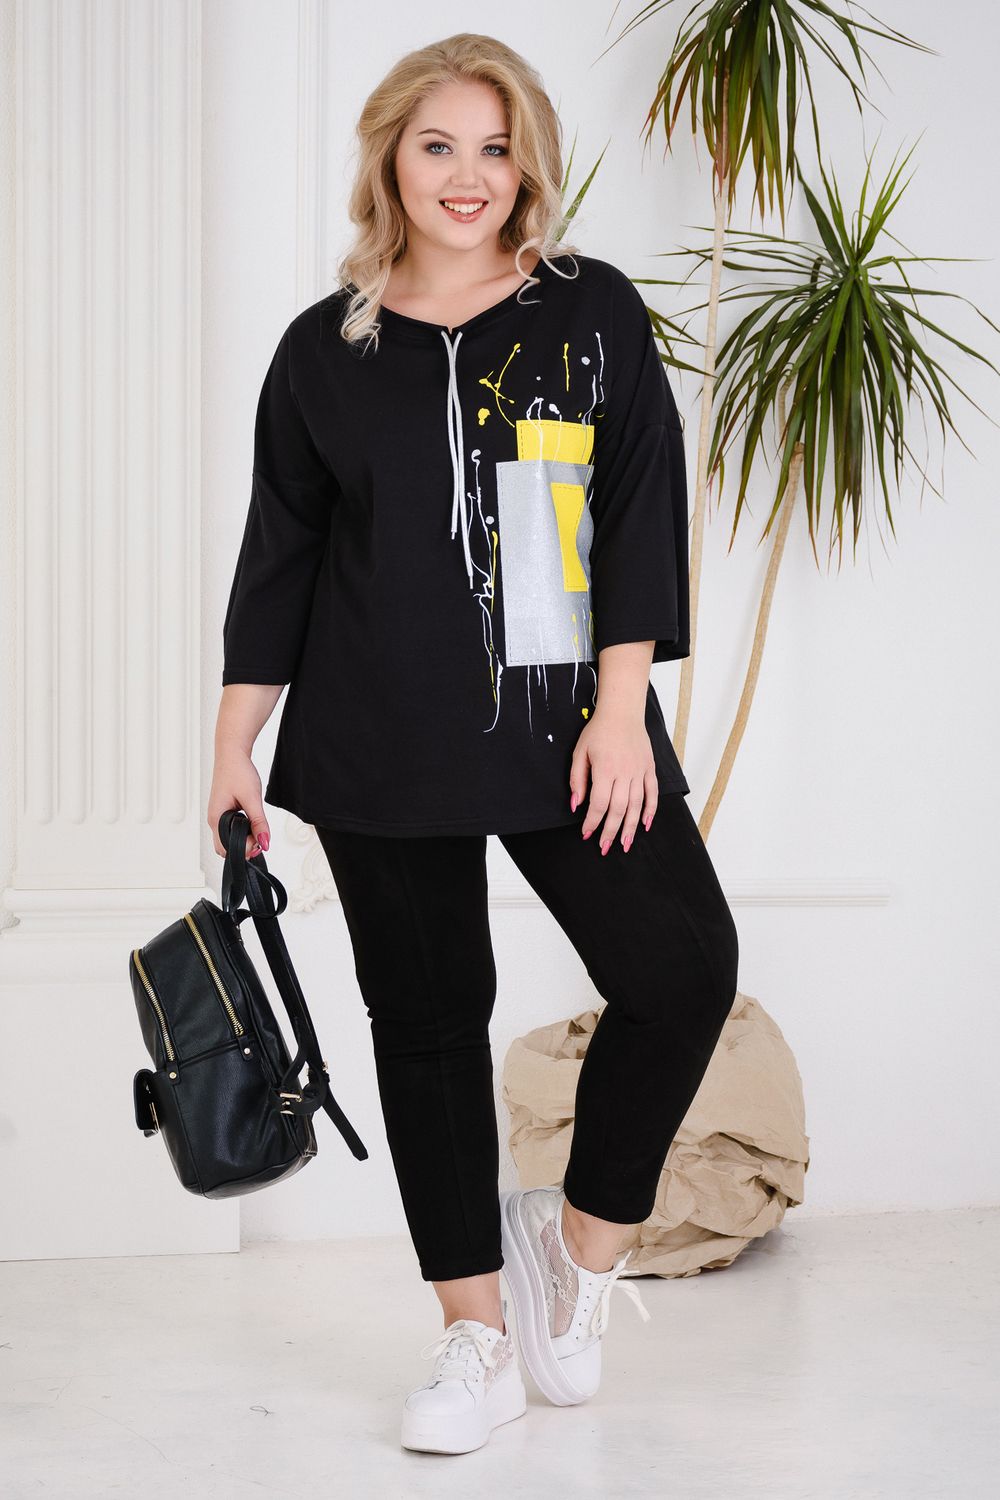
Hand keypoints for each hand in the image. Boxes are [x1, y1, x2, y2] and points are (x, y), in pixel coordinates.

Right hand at [207, 742, 270, 860]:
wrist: (232, 754)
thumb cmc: (237, 771)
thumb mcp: (252, 799)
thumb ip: (259, 822)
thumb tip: (265, 841)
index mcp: (216, 818)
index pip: (226, 848)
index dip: (244, 849)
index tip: (260, 841)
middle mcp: (214, 819)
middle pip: (226, 846)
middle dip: (243, 846)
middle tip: (259, 834)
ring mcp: (218, 815)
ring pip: (229, 838)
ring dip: (243, 837)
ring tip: (256, 825)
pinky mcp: (223, 810)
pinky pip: (230, 828)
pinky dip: (242, 829)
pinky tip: (251, 820)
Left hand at [569, 709, 657, 853]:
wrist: (622, 712)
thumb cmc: (598, 731)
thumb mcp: (580, 752)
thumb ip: (577, 779)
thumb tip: (575, 805)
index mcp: (604, 769)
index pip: (598, 803)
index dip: (592, 821)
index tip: (586, 833)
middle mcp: (624, 772)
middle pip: (618, 809)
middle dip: (610, 831)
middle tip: (604, 847)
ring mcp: (639, 771)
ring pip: (636, 805)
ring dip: (631, 827)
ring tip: (625, 844)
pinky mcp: (649, 768)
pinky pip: (652, 793)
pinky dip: (651, 810)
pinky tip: (645, 825)